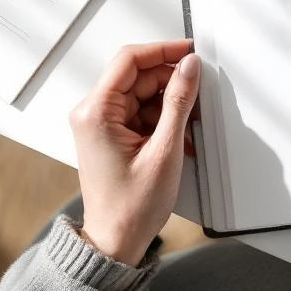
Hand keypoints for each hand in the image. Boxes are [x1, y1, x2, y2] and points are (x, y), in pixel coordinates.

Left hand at [70, 40, 199, 265]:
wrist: (116, 241)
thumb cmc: (130, 207)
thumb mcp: (164, 150)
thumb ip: (179, 102)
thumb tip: (189, 67)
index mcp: (95, 112)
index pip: (129, 60)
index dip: (163, 50)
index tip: (190, 51)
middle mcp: (93, 112)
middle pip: (139, 75)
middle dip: (172, 84)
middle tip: (197, 97)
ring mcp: (102, 122)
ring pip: (144, 93)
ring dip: (171, 105)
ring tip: (187, 129)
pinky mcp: (112, 132)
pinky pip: (143, 110)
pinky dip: (165, 119)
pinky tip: (178, 138)